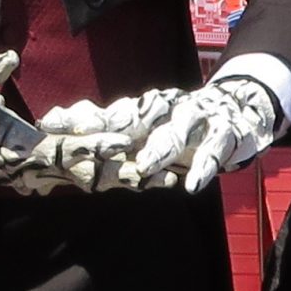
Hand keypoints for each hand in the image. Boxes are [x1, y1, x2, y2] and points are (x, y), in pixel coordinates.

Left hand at [27, 77, 283, 193]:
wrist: (241, 106)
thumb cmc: (182, 123)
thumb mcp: (147, 126)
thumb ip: (110, 130)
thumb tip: (57, 125)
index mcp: (144, 110)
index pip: (108, 114)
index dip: (80, 118)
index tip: (49, 123)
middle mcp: (166, 110)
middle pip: (138, 118)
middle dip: (115, 128)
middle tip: (92, 144)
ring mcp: (197, 120)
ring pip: (176, 132)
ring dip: (160, 148)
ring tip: (145, 166)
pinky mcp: (225, 134)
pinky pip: (214, 150)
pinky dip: (204, 166)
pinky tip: (192, 184)